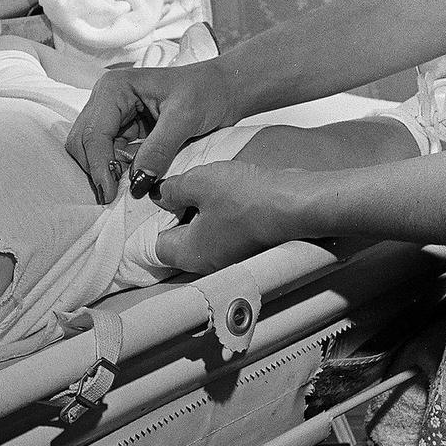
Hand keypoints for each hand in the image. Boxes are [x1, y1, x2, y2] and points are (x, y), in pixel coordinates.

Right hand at [66, 60, 237, 204]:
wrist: (225, 90)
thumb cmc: (207, 92)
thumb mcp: (185, 118)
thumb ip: (159, 149)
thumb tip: (137, 183)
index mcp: (114, 88)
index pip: (94, 133)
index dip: (99, 166)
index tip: (109, 195)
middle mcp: (106, 99)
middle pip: (83, 142)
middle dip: (96, 169)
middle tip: (115, 195)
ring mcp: (113, 115)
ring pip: (92, 151)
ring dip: (105, 171)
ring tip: (128, 187)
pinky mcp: (123, 130)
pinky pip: (110, 155)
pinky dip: (117, 170)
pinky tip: (133, 178)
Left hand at [151, 160, 305, 273]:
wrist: (295, 202)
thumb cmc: (247, 198)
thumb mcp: (197, 183)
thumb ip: (171, 190)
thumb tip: (160, 195)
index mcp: (189, 254)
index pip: (154, 246)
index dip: (150, 222)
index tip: (152, 200)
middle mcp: (208, 262)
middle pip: (178, 240)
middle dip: (173, 214)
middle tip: (173, 189)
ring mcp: (230, 254)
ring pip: (201, 233)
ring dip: (197, 210)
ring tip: (198, 186)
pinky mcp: (247, 242)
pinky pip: (222, 228)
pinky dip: (217, 211)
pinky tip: (221, 191)